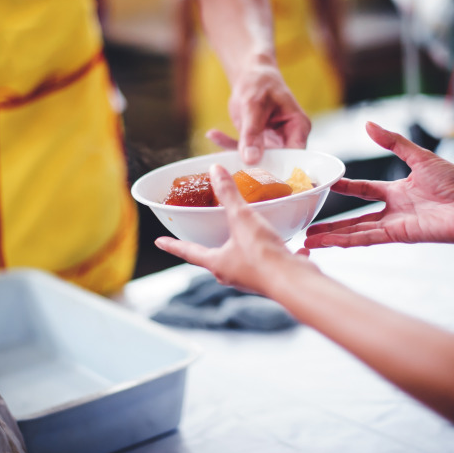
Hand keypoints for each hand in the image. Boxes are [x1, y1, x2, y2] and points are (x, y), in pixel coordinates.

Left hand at [155, 164, 318, 294]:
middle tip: (207, 236)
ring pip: (243, 261)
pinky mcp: (274, 277)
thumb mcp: (242, 218)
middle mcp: (232, 274)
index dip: (173, 245)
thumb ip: (229, 194)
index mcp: (218, 263)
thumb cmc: (263, 256)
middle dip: (212, 247)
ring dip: (244, 249)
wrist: (294, 281)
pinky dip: (280, 252)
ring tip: (248, 235)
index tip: (159, 242)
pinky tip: (292, 245)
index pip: (188, 252)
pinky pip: (273, 262)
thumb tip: (215, 171)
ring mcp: (253, 278)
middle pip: (216, 258)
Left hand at [207, 58, 310, 163]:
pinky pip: (243, 150)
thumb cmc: (260, 83)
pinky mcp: (258, 143)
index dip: (281, 169)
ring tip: (217, 151)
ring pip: (257, 159)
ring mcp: (274, 143)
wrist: (251, 74)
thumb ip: (253, 133)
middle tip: (233, 172)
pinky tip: (212, 134)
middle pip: (277, 163)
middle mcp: (289, 138)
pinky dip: (227, 144)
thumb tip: (251, 159)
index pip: (296, 156)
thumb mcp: (254, 106)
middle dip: (254, 168)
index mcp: (298, 127)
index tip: (258, 176)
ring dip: (236, 156)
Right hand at [305, 122, 453, 248]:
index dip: (345, 187)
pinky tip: (328, 243)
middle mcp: (393, 210)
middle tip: (308, 223)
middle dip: (331, 222)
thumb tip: (368, 124)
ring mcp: (394, 225)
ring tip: (308, 239)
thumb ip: (393, 142)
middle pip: (354, 217)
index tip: (326, 184)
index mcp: (398, 190)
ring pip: (355, 231)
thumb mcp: (420, 157)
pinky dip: (346, 241)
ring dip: (331, 236)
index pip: (364, 189)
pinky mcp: (398, 236)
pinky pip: (366, 238)